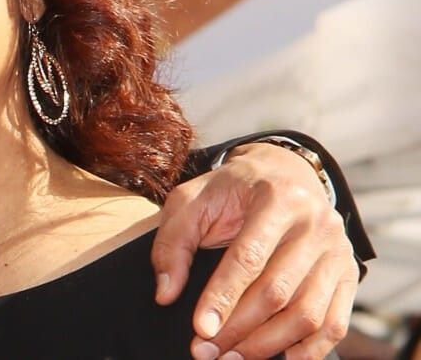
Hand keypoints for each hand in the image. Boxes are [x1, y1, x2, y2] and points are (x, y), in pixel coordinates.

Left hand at [151, 143, 356, 359]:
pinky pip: (335, 323)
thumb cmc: (232, 191)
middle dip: (238, 328)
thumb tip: (165, 294)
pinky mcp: (349, 274)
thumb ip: (173, 243)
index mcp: (275, 198)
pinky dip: (310, 350)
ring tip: (232, 357)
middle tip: (206, 351)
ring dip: (267, 345)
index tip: (200, 329)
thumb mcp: (192, 200)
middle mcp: (315, 224)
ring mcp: (338, 251)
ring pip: (308, 314)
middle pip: (278, 291)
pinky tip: (280, 358)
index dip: (222, 297)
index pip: (248, 257)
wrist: (285, 174)